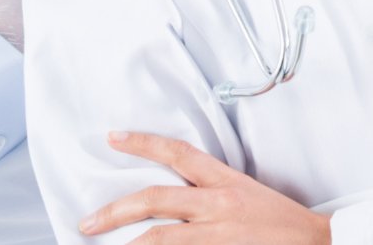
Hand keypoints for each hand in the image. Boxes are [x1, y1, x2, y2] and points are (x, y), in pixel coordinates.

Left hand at [78, 132, 331, 243]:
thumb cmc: (285, 226)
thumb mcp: (247, 197)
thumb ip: (211, 196)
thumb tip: (175, 204)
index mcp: (226, 183)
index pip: (178, 153)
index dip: (143, 142)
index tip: (114, 138)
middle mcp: (218, 206)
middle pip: (154, 200)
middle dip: (115, 211)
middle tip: (87, 224)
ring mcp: (218, 237)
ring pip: (159, 239)